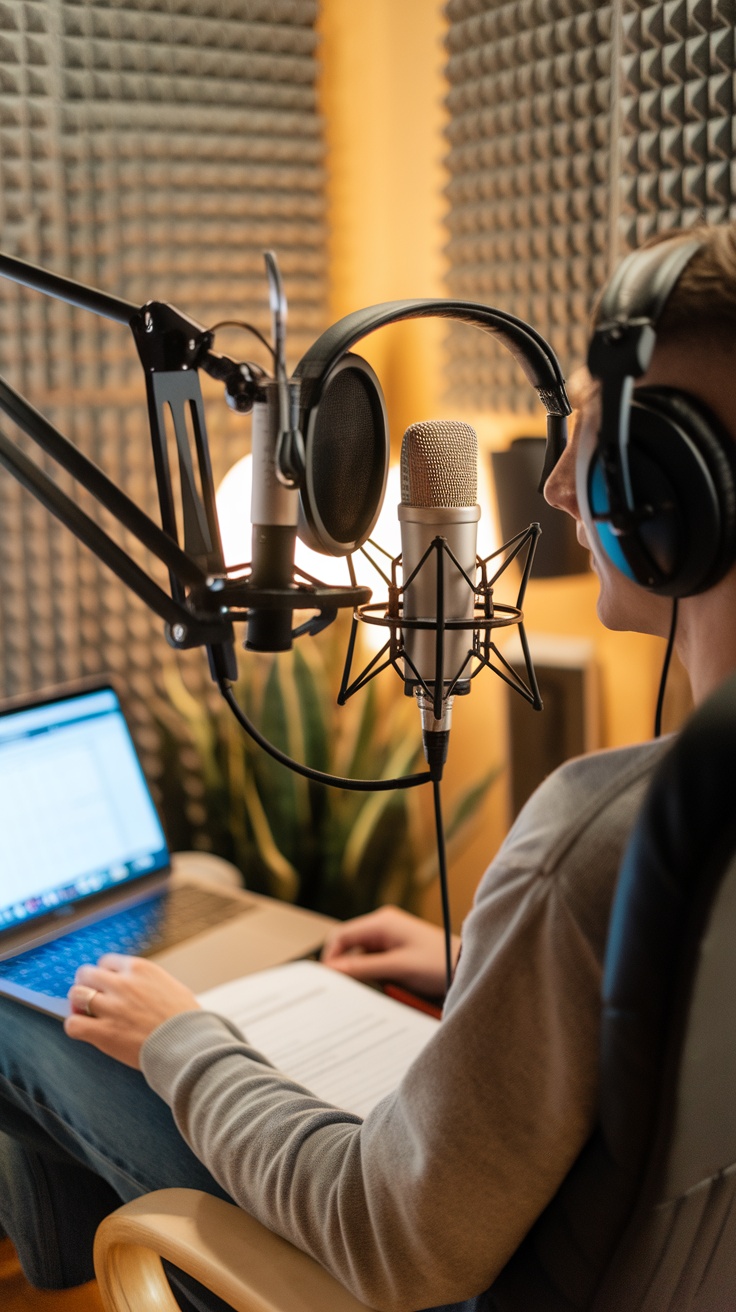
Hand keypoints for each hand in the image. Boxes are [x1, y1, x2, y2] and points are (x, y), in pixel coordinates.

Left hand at [64, 955, 200, 1068]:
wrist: (190, 1045)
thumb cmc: (186, 1020)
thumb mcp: (170, 986)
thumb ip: (148, 982)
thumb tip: (136, 986)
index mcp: (140, 969)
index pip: (106, 962)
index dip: (104, 975)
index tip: (106, 986)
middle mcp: (123, 983)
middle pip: (86, 973)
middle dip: (86, 985)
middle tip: (91, 998)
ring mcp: (112, 1007)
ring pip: (76, 994)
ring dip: (78, 1004)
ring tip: (87, 1014)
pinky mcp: (104, 1032)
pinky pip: (73, 1024)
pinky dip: (75, 1026)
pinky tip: (86, 1031)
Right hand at [321, 905, 459, 996]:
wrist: (464, 967)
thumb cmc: (437, 963)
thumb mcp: (397, 967)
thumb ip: (363, 967)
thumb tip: (333, 969)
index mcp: (381, 922)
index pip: (341, 935)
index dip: (330, 957)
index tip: (328, 979)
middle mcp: (382, 926)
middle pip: (348, 944)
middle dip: (344, 965)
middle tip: (342, 988)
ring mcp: (389, 937)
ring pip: (359, 954)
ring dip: (358, 971)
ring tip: (363, 988)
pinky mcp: (394, 950)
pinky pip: (372, 960)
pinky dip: (370, 973)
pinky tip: (375, 986)